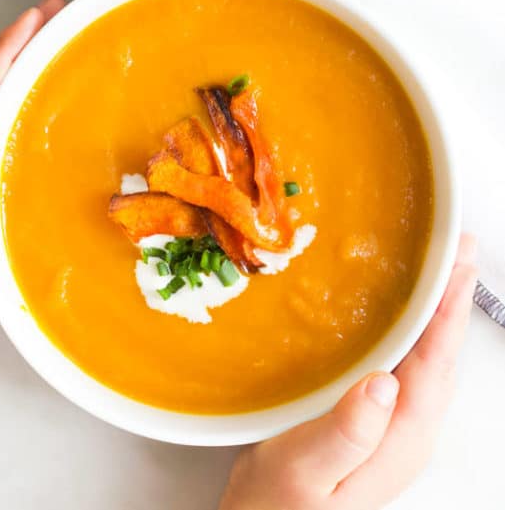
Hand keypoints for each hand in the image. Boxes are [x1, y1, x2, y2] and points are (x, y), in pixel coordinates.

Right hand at [219, 234, 477, 509]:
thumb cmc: (279, 505)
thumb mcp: (306, 470)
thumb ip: (347, 432)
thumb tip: (383, 382)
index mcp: (400, 436)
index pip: (435, 361)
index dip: (447, 307)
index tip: (456, 263)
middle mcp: (408, 429)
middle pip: (440, 353)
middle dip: (451, 299)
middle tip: (454, 250)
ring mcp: (394, 425)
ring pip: (426, 357)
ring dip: (435, 312)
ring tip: (439, 272)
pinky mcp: (376, 420)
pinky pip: (406, 364)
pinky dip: (412, 330)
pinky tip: (401, 316)